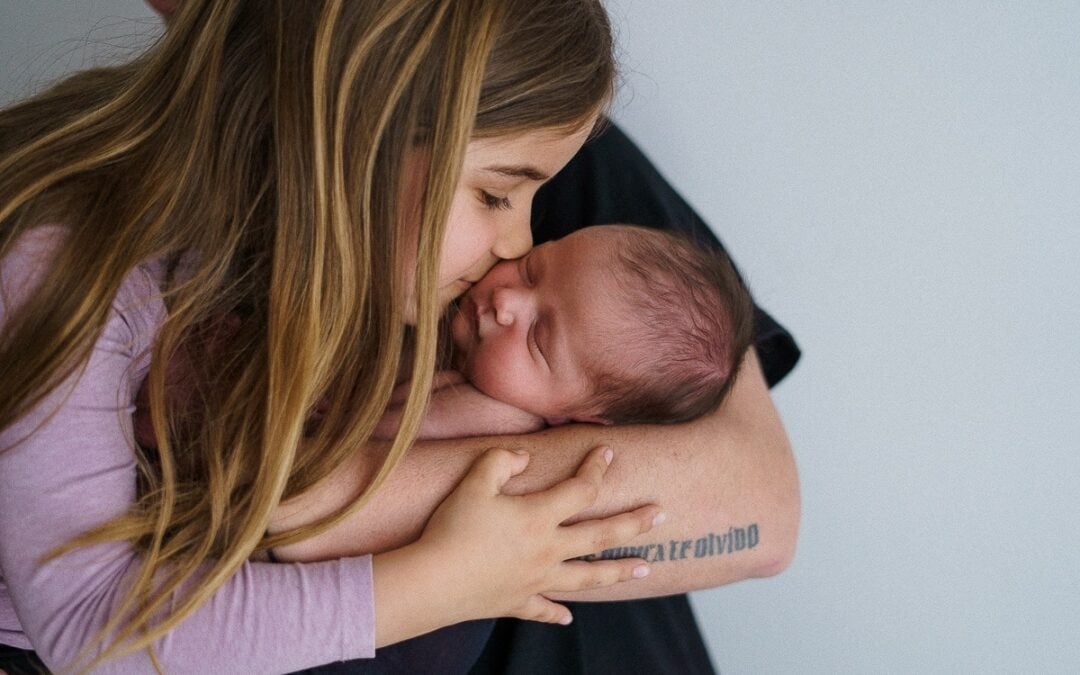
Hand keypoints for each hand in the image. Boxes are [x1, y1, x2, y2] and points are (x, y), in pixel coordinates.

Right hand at [371, 445, 660, 644]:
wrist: (432, 583)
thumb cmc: (452, 530)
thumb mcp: (474, 482)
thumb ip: (501, 460)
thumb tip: (524, 456)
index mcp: (539, 517)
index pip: (580, 489)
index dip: (596, 468)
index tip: (609, 452)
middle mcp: (547, 551)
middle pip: (600, 536)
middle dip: (634, 523)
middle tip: (662, 514)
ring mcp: (536, 580)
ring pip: (587, 578)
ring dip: (618, 571)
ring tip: (645, 568)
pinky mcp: (517, 602)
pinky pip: (543, 609)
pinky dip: (557, 612)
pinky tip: (569, 617)